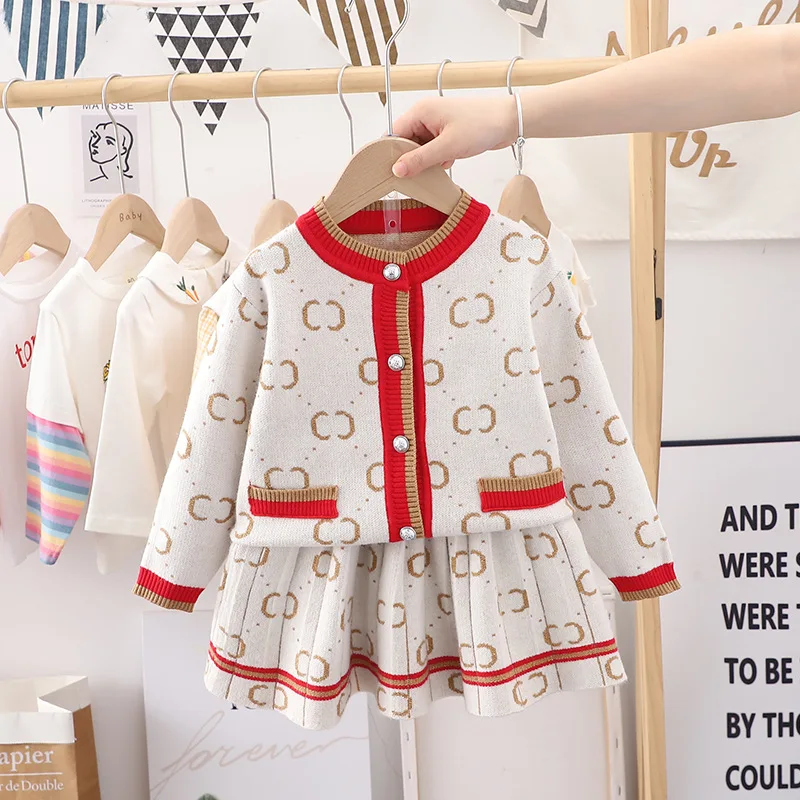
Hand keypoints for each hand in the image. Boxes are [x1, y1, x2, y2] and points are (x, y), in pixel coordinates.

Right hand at [392, 95, 518, 178]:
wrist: (508, 121)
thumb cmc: (481, 125)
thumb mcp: (447, 147)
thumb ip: (420, 160)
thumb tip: (397, 170)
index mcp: (420, 112)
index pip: (393, 134)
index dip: (390, 154)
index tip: (389, 173)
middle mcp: (425, 115)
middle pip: (405, 142)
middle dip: (410, 160)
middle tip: (413, 177)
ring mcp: (437, 124)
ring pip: (420, 148)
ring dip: (426, 161)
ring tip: (437, 167)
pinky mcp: (447, 133)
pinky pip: (433, 149)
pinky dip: (437, 159)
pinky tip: (447, 162)